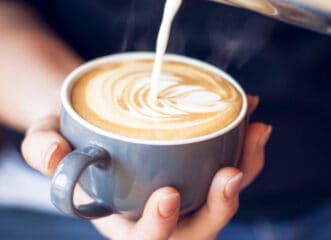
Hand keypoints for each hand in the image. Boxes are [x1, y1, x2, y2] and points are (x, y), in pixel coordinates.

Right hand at [22, 95, 270, 239]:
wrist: (95, 129)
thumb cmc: (72, 141)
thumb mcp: (49, 142)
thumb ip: (44, 150)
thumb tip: (53, 154)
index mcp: (124, 221)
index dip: (159, 227)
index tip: (168, 196)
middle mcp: (160, 216)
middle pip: (199, 230)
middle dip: (219, 206)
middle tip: (231, 173)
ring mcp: (186, 197)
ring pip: (224, 201)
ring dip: (246, 169)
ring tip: (257, 131)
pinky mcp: (200, 175)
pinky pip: (229, 172)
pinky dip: (245, 150)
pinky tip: (253, 121)